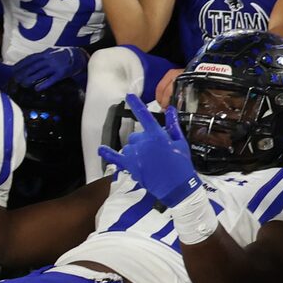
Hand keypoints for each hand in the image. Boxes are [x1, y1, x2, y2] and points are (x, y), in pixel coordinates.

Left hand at [100, 95, 205, 210]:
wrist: (176, 187)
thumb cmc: (181, 164)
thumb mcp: (181, 142)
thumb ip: (173, 125)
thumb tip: (170, 109)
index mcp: (156, 135)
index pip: (144, 115)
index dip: (136, 104)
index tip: (128, 95)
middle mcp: (143, 142)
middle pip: (136, 136)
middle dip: (143, 142)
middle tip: (154, 153)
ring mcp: (134, 154)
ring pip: (128, 147)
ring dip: (135, 151)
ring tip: (147, 162)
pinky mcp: (130, 166)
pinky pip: (115, 158)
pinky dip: (107, 154)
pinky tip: (101, 149)